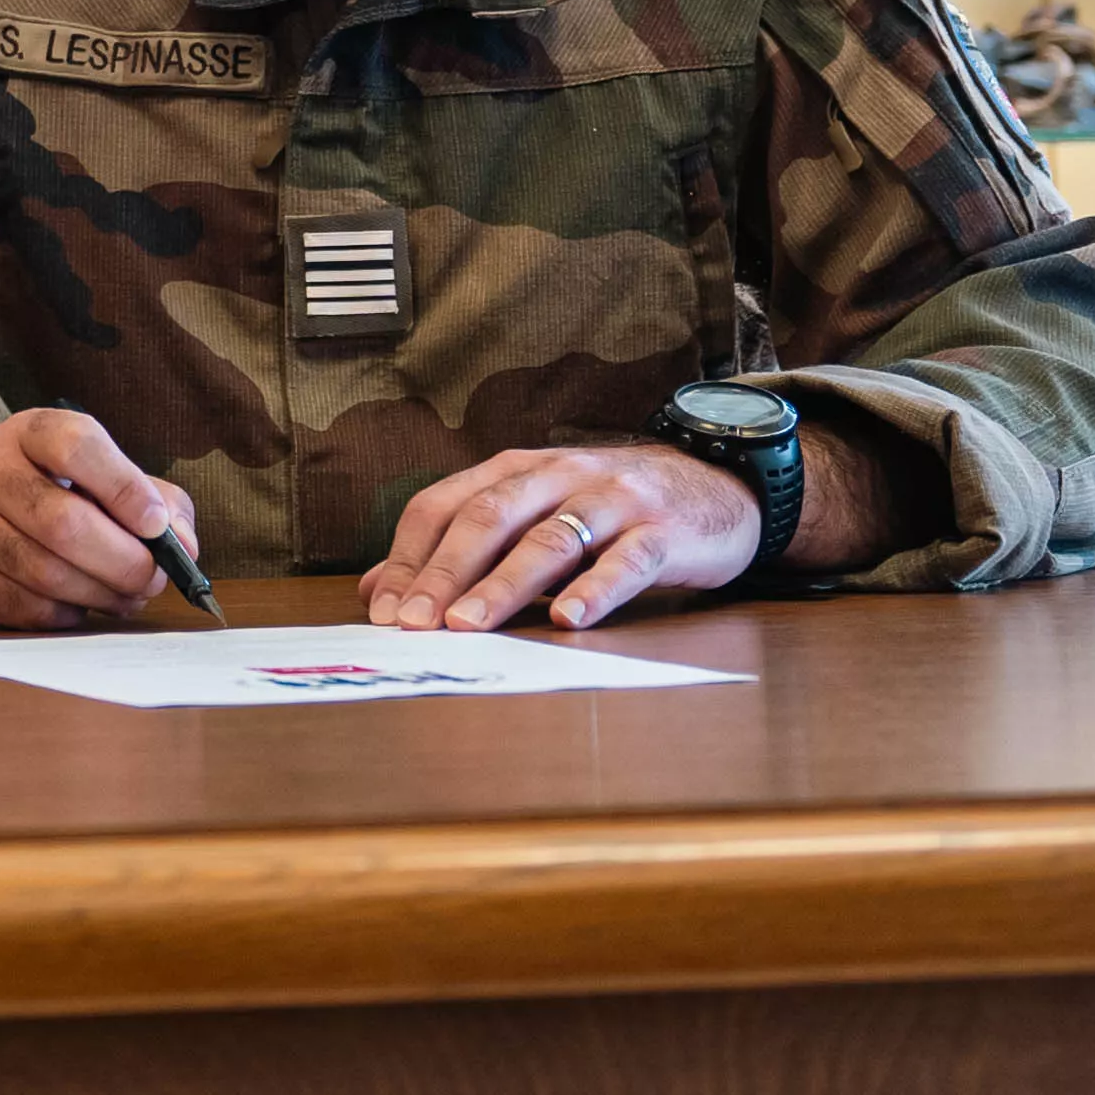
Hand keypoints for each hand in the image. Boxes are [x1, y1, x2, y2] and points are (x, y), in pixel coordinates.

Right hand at [0, 409, 199, 629]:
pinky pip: (28, 609)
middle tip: (153, 578)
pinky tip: (81, 602)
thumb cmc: (30, 489)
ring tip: (127, 595)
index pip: (77, 447)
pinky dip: (69, 612)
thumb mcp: (83, 468)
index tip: (157, 525)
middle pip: (65, 524)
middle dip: (124, 561)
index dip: (125, 487)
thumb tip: (184, 545)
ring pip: (48, 574)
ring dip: (103, 595)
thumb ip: (148, 495)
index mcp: (28, 433)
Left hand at [361, 444, 758, 632]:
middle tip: (414, 623)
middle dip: (444, 572)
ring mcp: (613, 501)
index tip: (383, 609)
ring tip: (470, 624)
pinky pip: (626, 561)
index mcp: (517, 469)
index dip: (409, 555)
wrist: (716, 484)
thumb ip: (461, 546)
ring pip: (549, 540)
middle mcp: (559, 476)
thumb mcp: (532, 513)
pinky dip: (595, 590)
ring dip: (504, 584)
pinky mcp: (662, 531)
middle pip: (488, 519)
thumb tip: (378, 589)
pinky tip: (568, 619)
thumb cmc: (608, 509)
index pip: (444, 505)